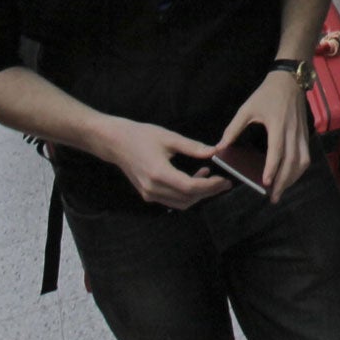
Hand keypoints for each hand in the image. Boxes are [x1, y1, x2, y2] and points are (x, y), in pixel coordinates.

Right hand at [91, 117, 227, 208]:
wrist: (115, 143)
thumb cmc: (141, 136)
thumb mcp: (169, 137)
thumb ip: (193, 147)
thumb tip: (215, 151)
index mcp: (158, 173)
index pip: (190, 187)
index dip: (210, 186)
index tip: (225, 180)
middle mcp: (153, 188)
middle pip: (188, 198)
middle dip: (209, 191)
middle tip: (224, 182)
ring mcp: (149, 194)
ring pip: (181, 203)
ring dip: (199, 194)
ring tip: (211, 177)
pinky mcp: (147, 194)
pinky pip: (172, 200)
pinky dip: (187, 194)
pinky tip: (195, 177)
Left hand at [213, 70, 312, 199]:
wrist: (290, 80)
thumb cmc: (267, 94)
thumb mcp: (246, 109)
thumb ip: (233, 129)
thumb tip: (220, 148)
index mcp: (278, 126)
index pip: (278, 151)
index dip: (273, 168)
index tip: (267, 183)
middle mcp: (293, 133)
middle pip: (293, 162)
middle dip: (284, 181)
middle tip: (274, 197)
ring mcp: (302, 134)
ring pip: (302, 161)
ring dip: (293, 178)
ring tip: (282, 189)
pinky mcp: (305, 135)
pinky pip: (305, 156)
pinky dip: (299, 170)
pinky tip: (290, 176)